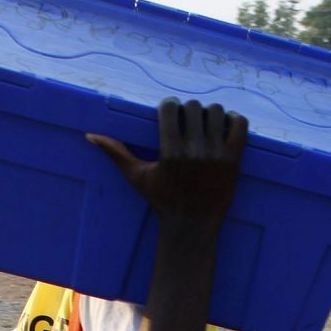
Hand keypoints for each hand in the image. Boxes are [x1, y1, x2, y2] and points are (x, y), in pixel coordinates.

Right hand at [87, 98, 247, 232]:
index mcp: (170, 152)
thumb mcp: (136, 177)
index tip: (169, 113)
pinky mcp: (234, 159)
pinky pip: (240, 125)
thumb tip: (90, 136)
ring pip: (217, 111)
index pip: (171, 108)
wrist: (191, 224)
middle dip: (188, 110)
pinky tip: (224, 126)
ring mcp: (216, 155)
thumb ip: (116, 154)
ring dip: (210, 112)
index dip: (169, 106)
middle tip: (186, 121)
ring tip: (205, 123)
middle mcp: (194, 151)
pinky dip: (233, 119)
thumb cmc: (161, 200)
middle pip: (194, 106)